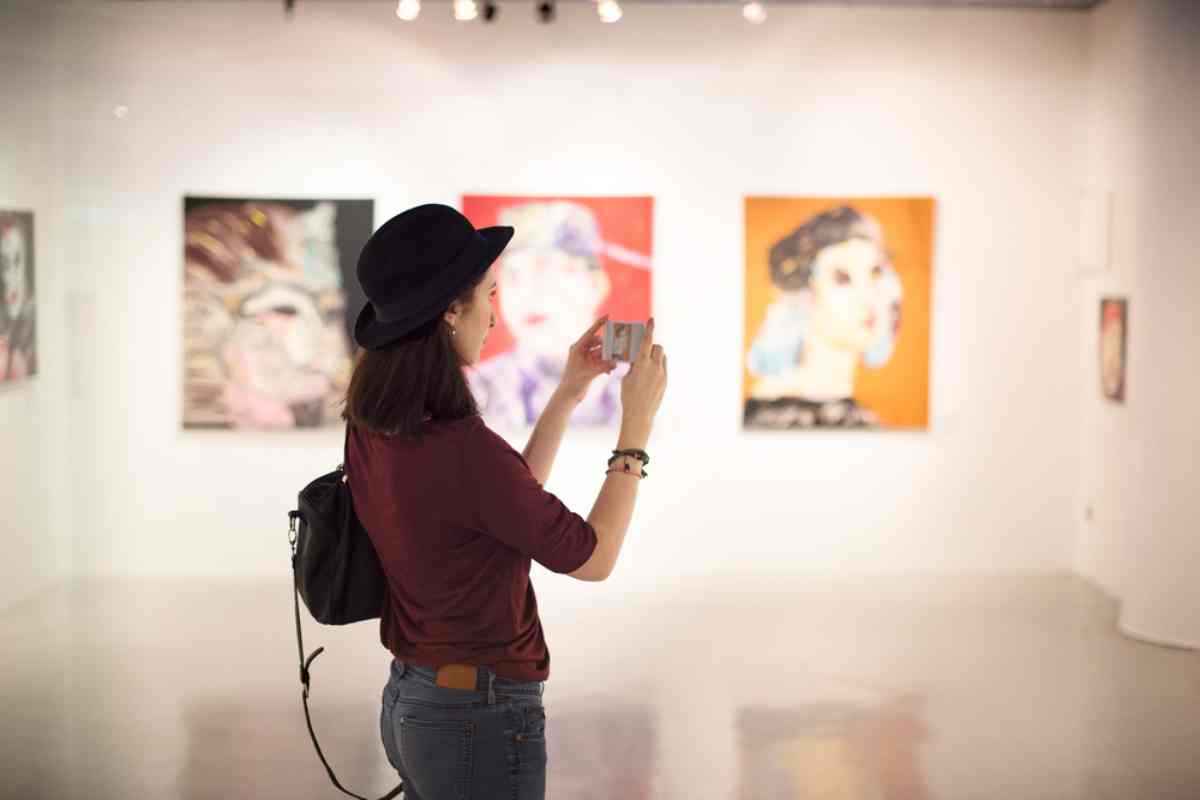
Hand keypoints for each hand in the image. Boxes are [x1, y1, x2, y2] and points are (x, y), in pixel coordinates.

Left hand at [558, 316, 617, 404]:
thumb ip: (604, 366)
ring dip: (608, 357)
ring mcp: (585, 358)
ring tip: (613, 364)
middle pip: (598, 343)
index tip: (608, 316)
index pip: (591, 332)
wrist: (568, 395)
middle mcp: (581, 351)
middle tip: (617, 350)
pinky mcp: (589, 366)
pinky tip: (609, 371)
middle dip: (608, 347)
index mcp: (577, 348)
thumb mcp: (590, 373)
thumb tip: (616, 363)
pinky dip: (606, 364)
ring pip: (601, 352)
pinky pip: (601, 360)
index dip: (599, 323)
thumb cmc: (574, 383)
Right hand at [618, 317, 666, 447]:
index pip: (647, 341)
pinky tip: (650, 376)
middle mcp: (654, 367)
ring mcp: (662, 374)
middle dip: (652, 347)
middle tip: (644, 353)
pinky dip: (658, 367)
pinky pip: (664, 368)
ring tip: (646, 366)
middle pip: (658, 348)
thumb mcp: (627, 377)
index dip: (649, 329)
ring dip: (656, 357)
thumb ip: (634, 365)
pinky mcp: (665, 381)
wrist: (639, 414)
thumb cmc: (628, 395)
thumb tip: (638, 359)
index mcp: (642, 363)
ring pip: (662, 357)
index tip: (651, 320)